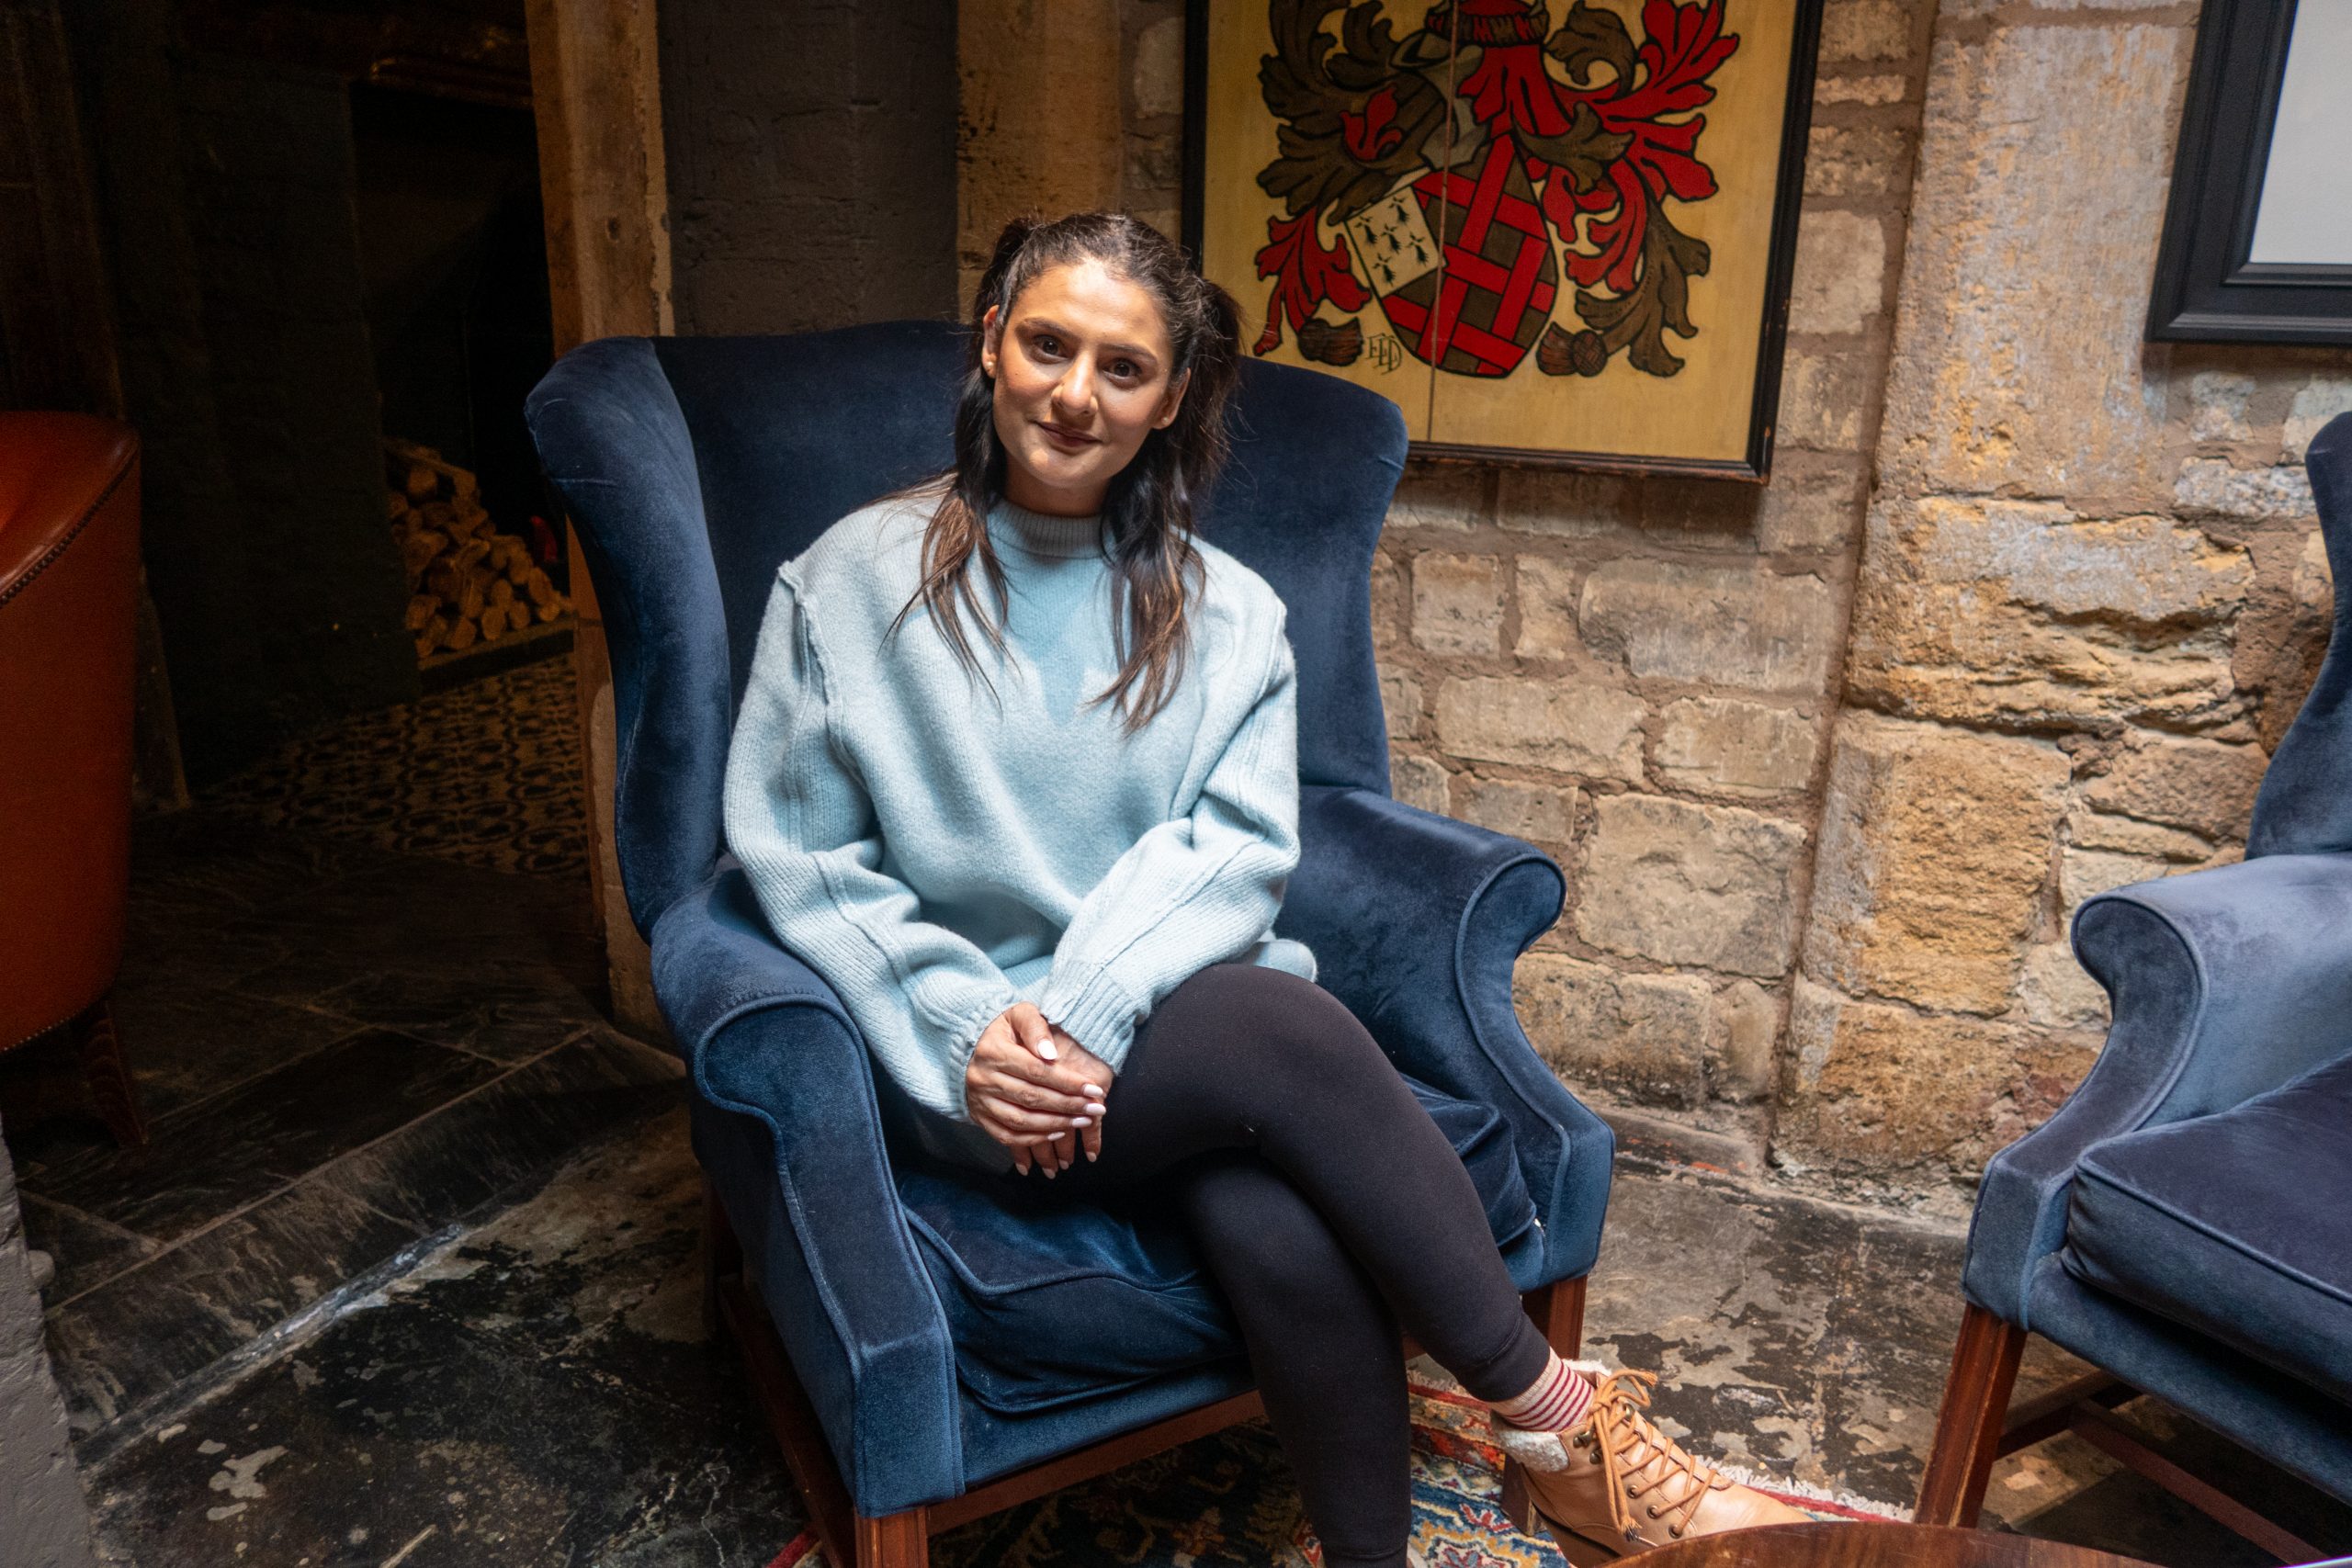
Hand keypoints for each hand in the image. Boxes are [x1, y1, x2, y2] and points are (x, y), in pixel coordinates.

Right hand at [966, 1004, 1106, 1174]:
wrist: (973, 1047)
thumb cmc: (1006, 1030)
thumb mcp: (1020, 1014)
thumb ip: (1036, 1028)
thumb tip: (1050, 1054)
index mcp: (993, 1051)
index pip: (1036, 1071)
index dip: (1067, 1082)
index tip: (1094, 1089)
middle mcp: (983, 1078)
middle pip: (1031, 1097)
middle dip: (1068, 1105)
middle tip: (1096, 1108)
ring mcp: (979, 1101)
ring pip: (1021, 1121)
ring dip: (1055, 1124)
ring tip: (1082, 1121)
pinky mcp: (979, 1117)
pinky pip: (1007, 1136)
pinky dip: (1034, 1139)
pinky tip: (1057, 1133)